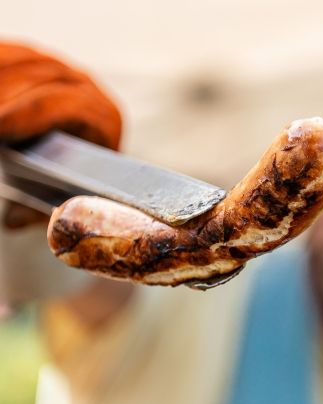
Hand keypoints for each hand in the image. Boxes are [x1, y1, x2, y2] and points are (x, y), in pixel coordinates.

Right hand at [0, 42, 122, 227]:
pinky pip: (13, 54)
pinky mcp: (38, 60)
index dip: (30, 115)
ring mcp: (61, 69)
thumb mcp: (63, 191)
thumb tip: (13, 220)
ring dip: (0, 78)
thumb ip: (41, 204)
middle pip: (43, 79)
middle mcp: (85, 87)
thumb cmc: (71, 173)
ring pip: (26, 61)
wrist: (78, 149)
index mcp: (102, 118)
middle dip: (5, 97)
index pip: (68, 107)